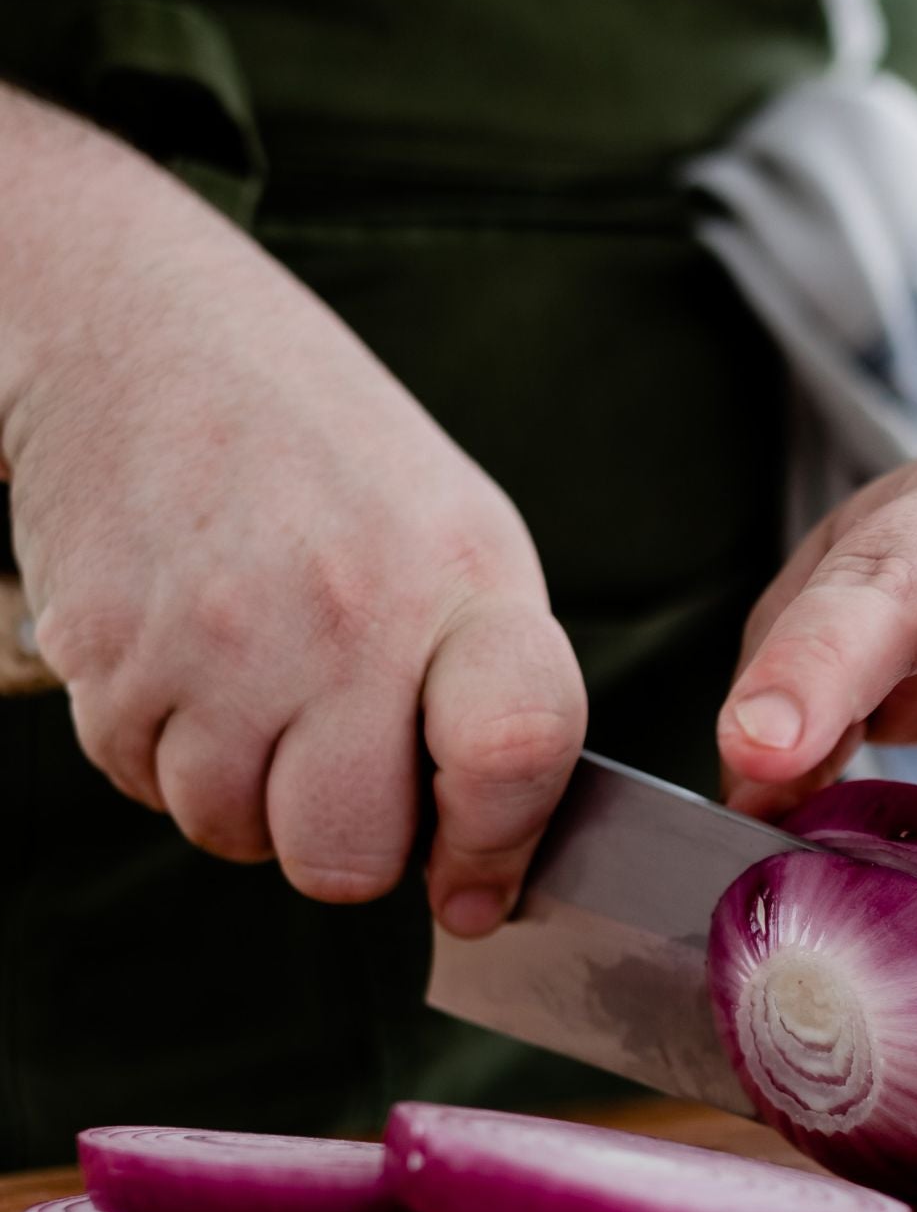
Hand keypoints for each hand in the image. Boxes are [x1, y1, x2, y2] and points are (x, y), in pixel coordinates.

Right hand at [1, 101, 584, 936]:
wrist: (140, 333)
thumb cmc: (325, 458)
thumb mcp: (454, 535)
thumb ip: (487, 697)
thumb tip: (476, 878)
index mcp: (459, 578)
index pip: (516, 750)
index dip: (498, 844)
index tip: (476, 875)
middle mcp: (342, 613)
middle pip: (345, 859)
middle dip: (347, 840)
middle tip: (343, 759)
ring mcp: (214, 638)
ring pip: (231, 833)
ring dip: (248, 794)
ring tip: (260, 681)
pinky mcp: (106, 654)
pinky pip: (143, 784)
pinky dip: (169, 749)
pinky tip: (191, 655)